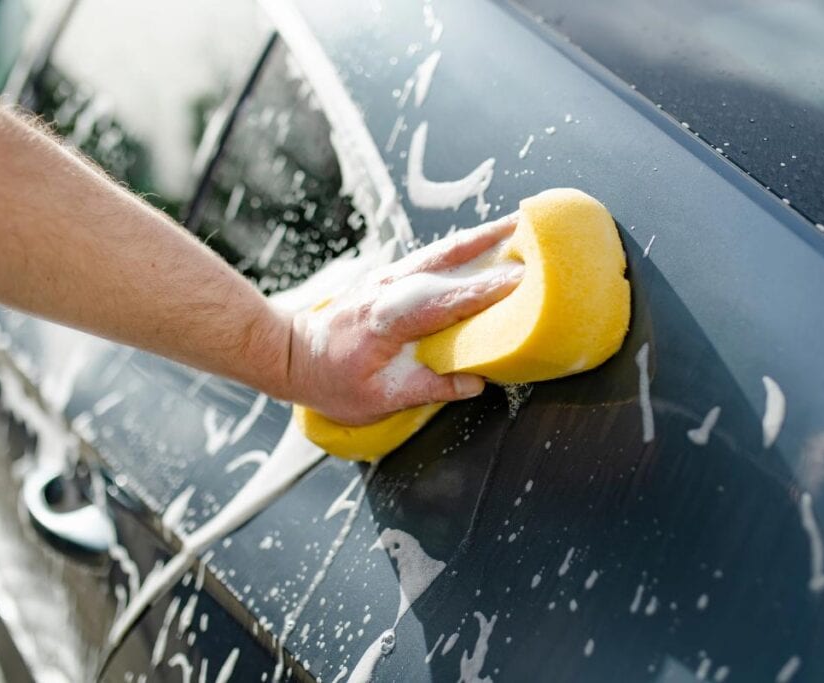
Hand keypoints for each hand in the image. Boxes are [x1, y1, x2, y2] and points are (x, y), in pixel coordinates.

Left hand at [282, 214, 522, 424]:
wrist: (292, 354)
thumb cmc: (331, 381)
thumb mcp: (376, 399)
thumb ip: (427, 388)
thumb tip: (475, 382)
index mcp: (385, 320)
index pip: (442, 302)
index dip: (481, 292)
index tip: (517, 282)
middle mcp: (388, 289)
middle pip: (446, 263)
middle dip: (490, 250)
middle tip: (531, 238)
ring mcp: (388, 277)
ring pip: (440, 251)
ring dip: (480, 237)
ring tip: (518, 224)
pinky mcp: (390, 276)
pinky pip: (432, 255)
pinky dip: (462, 245)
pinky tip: (485, 238)